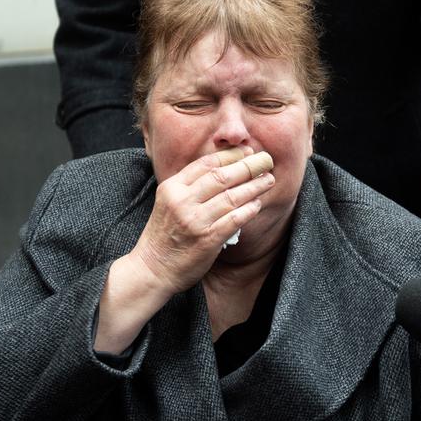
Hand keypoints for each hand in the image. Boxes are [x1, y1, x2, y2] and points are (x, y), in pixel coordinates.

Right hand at [131, 147, 274, 293]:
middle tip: (265, 161)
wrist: (152, 268)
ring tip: (268, 180)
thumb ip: (190, 186)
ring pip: (231, 197)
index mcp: (172, 187)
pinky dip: (249, 210)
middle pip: (221, 176)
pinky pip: (234, 220)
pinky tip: (258, 204)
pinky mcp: (207, 240)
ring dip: (254, 186)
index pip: (206, 163)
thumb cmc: (163, 234)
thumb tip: (223, 169)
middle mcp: (182, 201)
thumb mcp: (168, 202)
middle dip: (247, 166)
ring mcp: (194, 221)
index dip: (230, 155)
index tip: (247, 151)